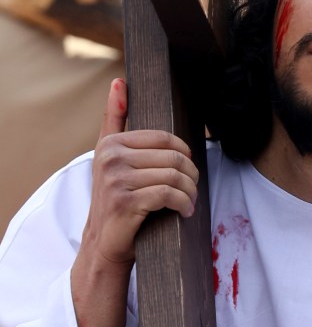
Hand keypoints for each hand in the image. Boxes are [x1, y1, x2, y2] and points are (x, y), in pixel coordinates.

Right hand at [83, 77, 198, 266]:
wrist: (104, 244)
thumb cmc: (115, 200)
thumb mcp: (111, 158)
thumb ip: (114, 120)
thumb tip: (119, 82)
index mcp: (110, 143)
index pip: (164, 138)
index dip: (183, 155)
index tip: (186, 170)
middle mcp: (110, 158)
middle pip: (173, 157)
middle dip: (190, 175)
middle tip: (192, 189)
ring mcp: (116, 180)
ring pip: (174, 176)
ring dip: (190, 192)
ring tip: (190, 201)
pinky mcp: (125, 202)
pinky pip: (169, 194)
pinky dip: (184, 204)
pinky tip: (185, 211)